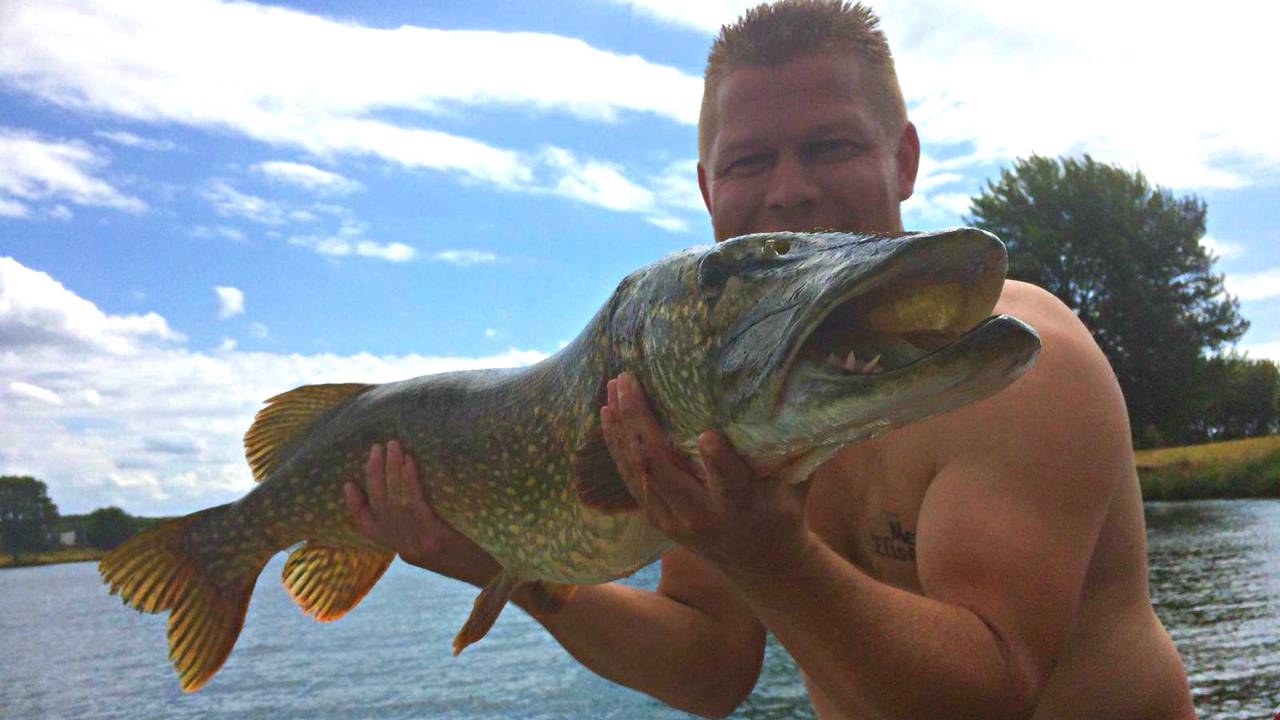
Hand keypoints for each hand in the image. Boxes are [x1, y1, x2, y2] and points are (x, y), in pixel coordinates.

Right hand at [344, 440, 500, 586]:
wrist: (505, 577)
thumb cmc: (482, 552)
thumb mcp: (448, 544)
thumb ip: (430, 526)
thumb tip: (420, 490)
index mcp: (408, 551)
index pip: (370, 530)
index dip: (355, 507)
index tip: (348, 484)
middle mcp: (408, 550)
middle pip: (380, 508)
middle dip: (374, 475)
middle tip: (375, 448)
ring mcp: (421, 545)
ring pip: (394, 503)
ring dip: (390, 470)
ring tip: (390, 446)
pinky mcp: (436, 539)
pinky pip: (415, 505)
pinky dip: (408, 480)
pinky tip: (408, 461)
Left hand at [599, 372, 814, 580]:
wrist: (761, 563)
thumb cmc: (782, 510)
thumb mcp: (794, 483)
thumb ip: (793, 446)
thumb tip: (807, 392)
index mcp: (742, 507)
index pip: (729, 484)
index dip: (719, 462)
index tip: (708, 433)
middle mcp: (702, 516)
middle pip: (663, 470)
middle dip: (641, 423)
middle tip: (629, 380)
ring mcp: (673, 520)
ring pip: (638, 472)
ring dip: (622, 428)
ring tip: (613, 389)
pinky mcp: (656, 518)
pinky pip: (630, 478)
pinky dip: (616, 445)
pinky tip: (607, 415)